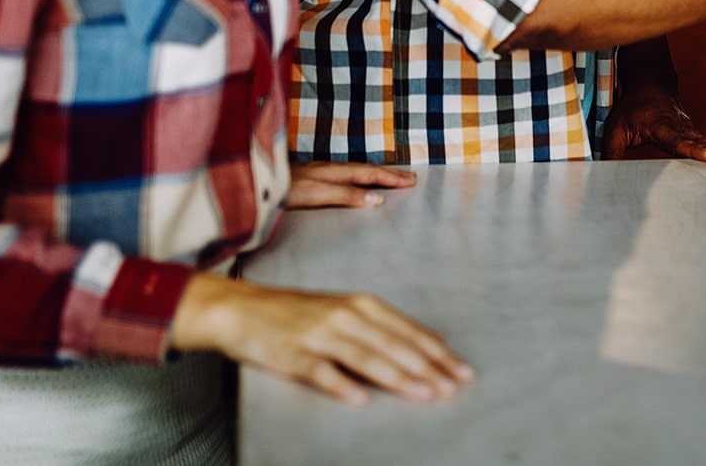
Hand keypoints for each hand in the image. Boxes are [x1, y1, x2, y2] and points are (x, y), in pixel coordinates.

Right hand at [171, 273, 471, 405]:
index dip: (438, 353)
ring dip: (397, 377)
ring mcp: (319, 334)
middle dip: (427, 368)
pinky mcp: (293, 353)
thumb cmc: (298, 313)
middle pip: (394, 344)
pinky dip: (341, 385)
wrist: (242, 308)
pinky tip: (359, 399)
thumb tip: (432, 341)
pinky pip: (320, 372)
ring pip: (366, 357)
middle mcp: (346, 316)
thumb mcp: (346, 311)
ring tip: (423, 394)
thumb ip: (386, 326)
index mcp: (363, 305)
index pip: (409, 331)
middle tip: (452, 387)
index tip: (462, 371)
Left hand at [287, 162, 417, 208]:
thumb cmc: (281, 189)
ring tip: (390, 176)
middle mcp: (329, 168)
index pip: (369, 174)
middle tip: (410, 176)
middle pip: (365, 169)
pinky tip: (355, 180)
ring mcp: (318, 171)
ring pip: (355, 170)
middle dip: (389, 173)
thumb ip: (345, 195)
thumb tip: (377, 198)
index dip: (391, 178)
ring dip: (376, 173)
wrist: (253, 181)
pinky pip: (344, 174)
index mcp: (334, 172)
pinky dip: (360, 176)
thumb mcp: (316, 194)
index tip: (412, 181)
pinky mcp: (309, 176)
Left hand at [603, 91, 705, 162]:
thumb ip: (611, 152)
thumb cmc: (630, 109)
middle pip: (697, 140)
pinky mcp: (692, 133)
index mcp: (660, 126)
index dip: (692, 149)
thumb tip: (602, 174)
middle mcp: (679, 126)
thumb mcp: (614, 128)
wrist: (650, 84)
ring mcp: (688, 128)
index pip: (677, 140)